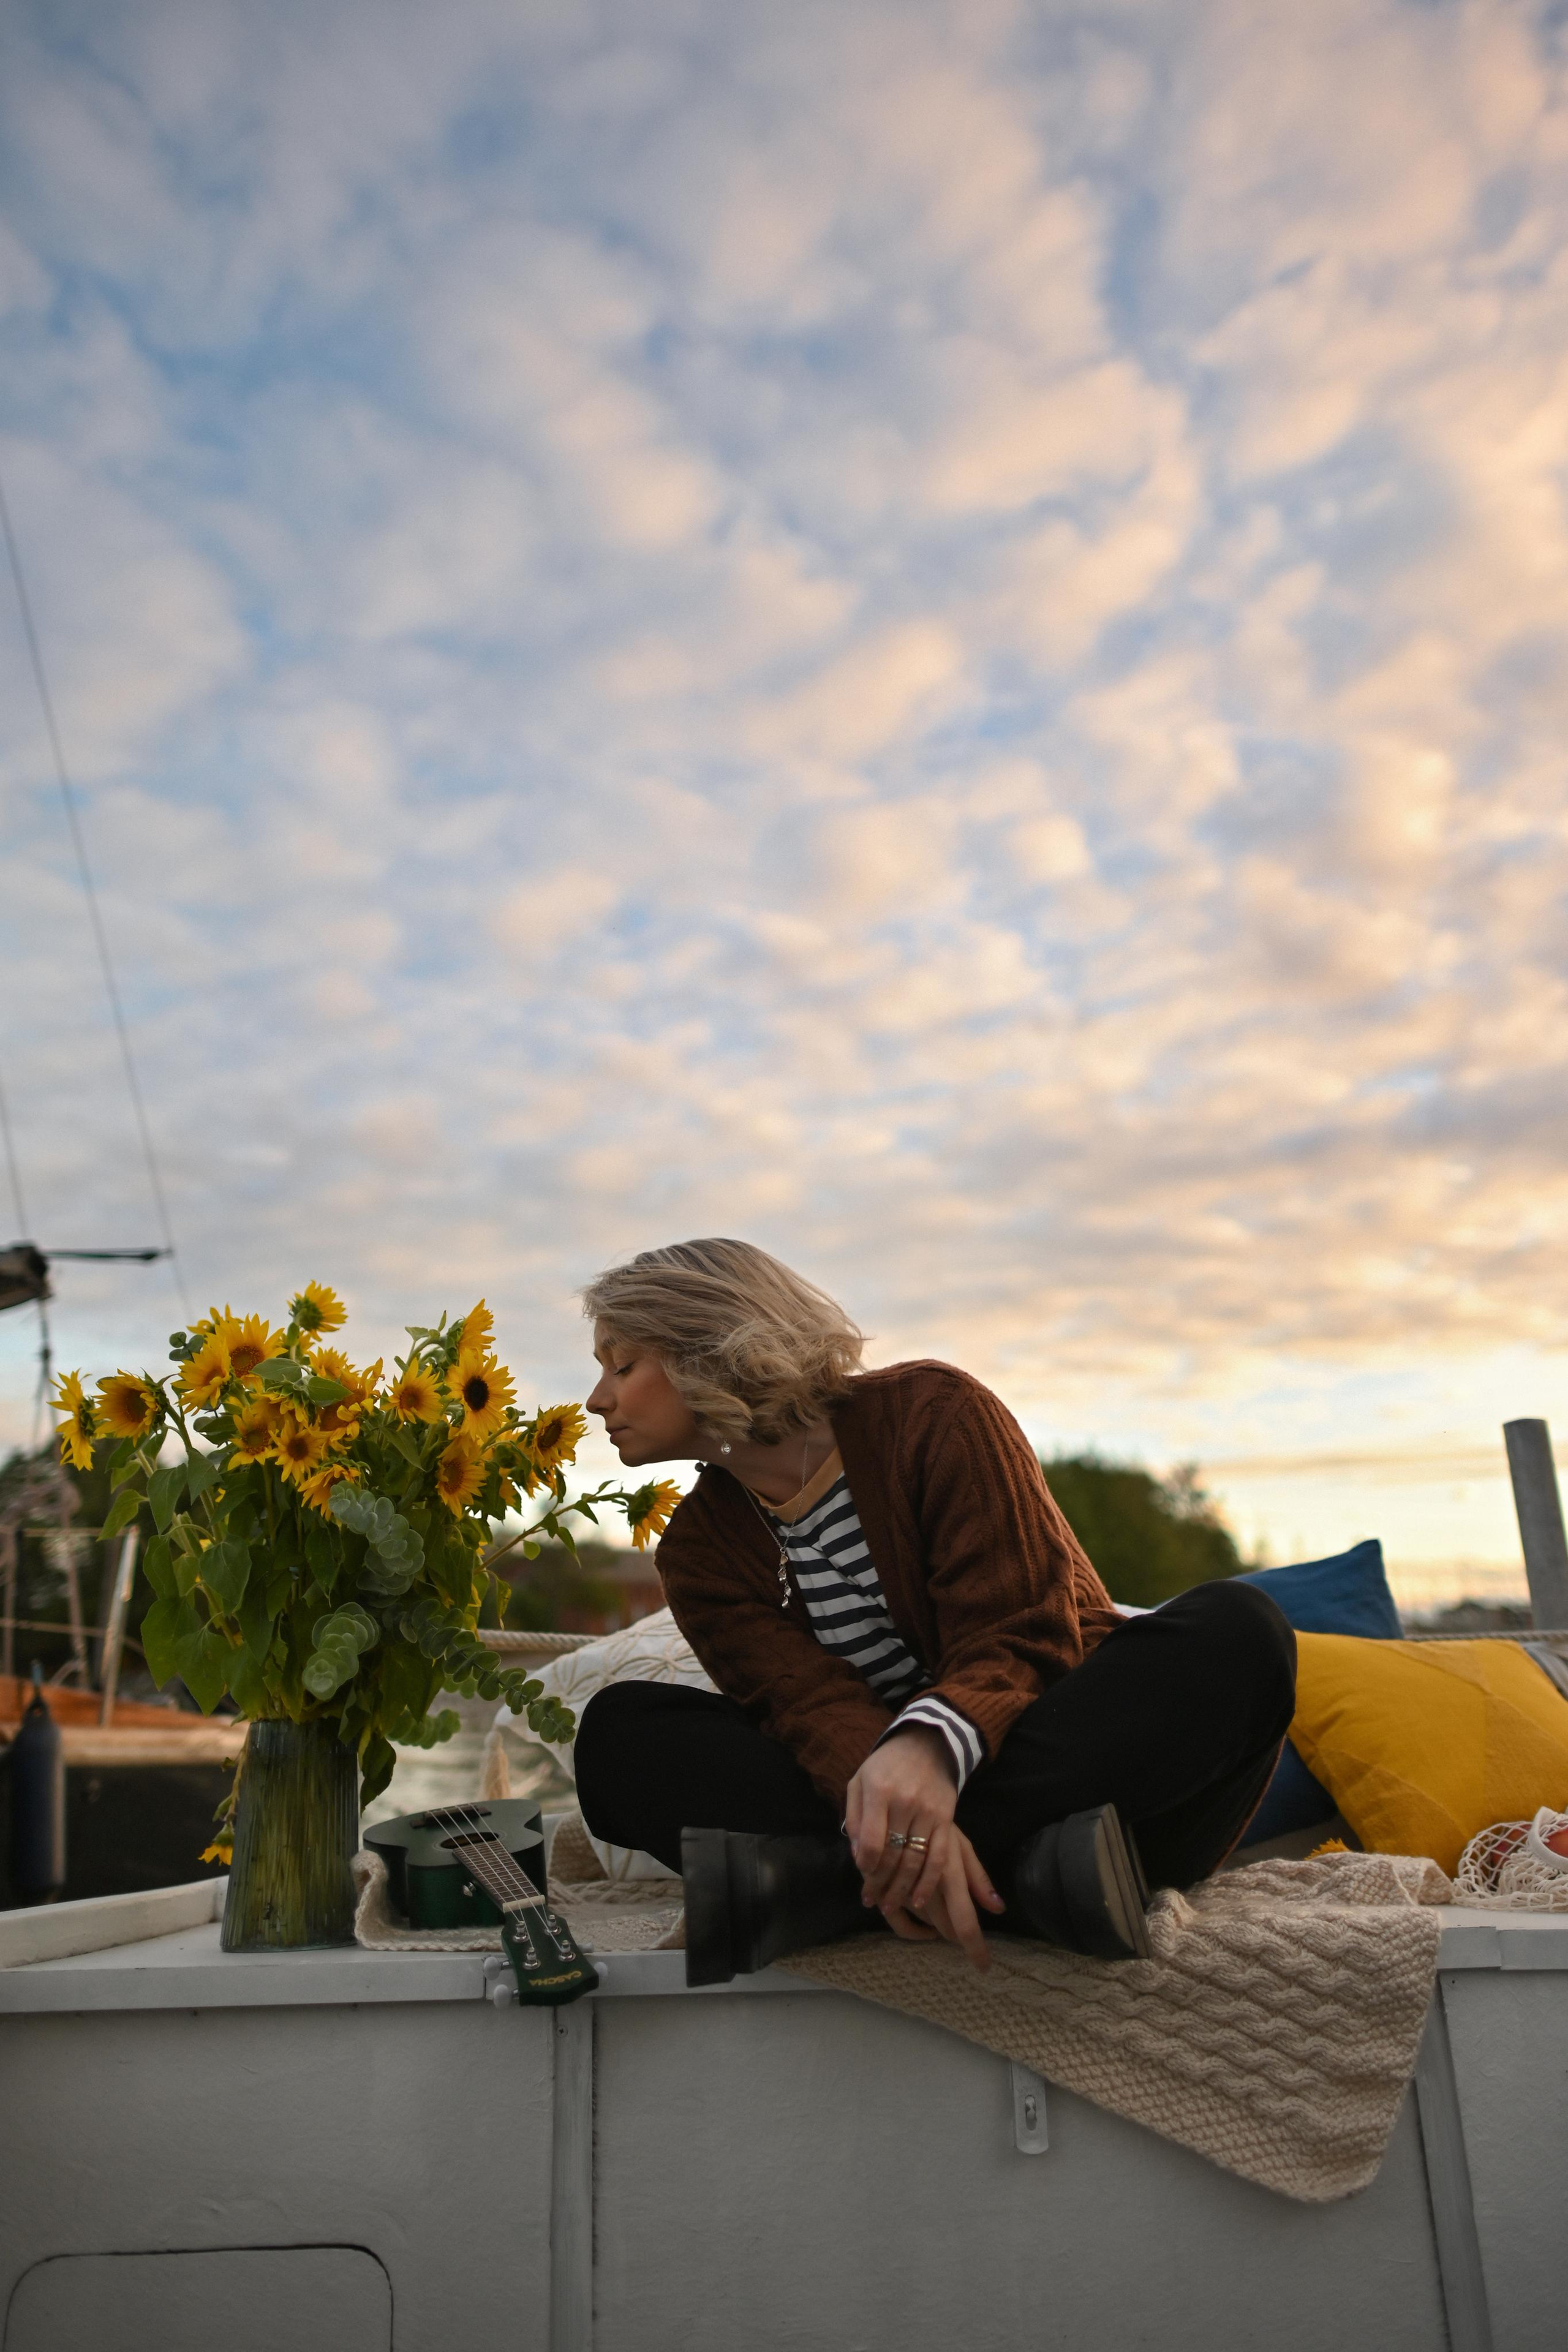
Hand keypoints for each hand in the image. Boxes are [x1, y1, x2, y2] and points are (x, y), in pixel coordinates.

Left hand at [844, 1728, 1004, 1972]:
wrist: (926, 1743)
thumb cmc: (884, 1766)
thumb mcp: (859, 1782)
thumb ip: (855, 1818)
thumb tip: (859, 1857)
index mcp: (879, 1791)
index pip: (873, 1841)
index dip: (867, 1867)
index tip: (863, 1879)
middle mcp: (905, 1802)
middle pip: (894, 1855)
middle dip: (882, 1884)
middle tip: (874, 1903)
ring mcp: (928, 1811)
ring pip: (916, 1860)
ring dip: (903, 1889)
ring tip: (890, 1907)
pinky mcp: (946, 1818)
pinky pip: (939, 1856)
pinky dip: (929, 1882)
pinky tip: (920, 1900)